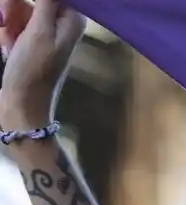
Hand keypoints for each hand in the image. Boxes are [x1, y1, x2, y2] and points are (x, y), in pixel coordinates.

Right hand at [0, 0, 84, 129]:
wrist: (21, 105)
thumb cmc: (33, 70)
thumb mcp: (39, 30)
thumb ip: (48, 1)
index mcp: (71, 17)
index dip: (26, 0)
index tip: (15, 8)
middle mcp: (61, 21)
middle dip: (11, 5)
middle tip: (4, 21)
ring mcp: (43, 30)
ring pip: (17, 6)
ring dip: (6, 19)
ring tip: (7, 40)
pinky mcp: (28, 39)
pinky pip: (12, 21)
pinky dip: (6, 32)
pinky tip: (6, 47)